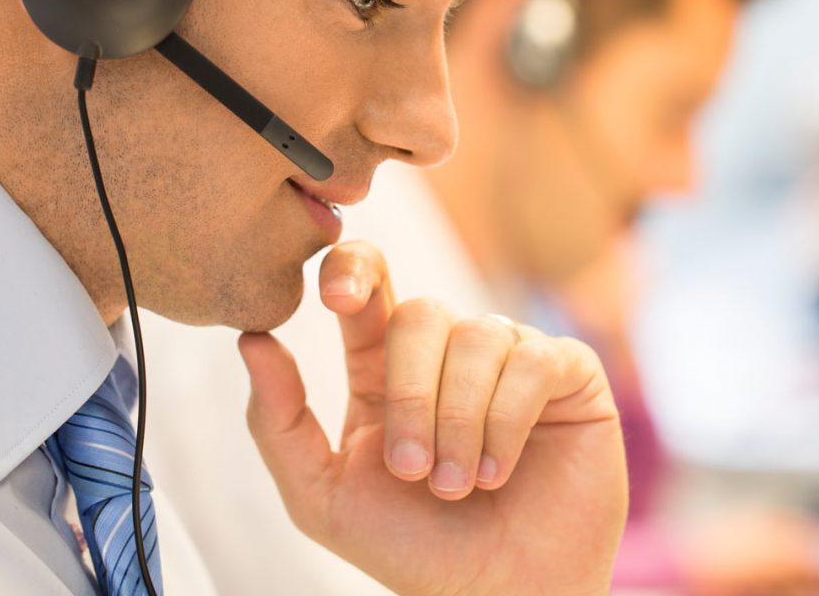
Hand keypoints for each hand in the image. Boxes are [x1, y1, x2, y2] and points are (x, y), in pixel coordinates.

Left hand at [238, 241, 627, 595]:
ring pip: (477, 337)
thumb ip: (278, 423)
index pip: (368, 282)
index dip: (353, 268)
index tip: (337, 297)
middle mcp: (448, 350)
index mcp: (384, 366)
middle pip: (420, 314)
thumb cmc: (414, 551)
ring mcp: (510, 355)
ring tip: (460, 486)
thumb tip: (251, 340)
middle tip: (413, 472)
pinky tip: (499, 471)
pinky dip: (508, 421)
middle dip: (411, 396)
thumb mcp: (324, 497)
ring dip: (460, 421)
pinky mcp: (566, 371)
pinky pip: (532, 360)